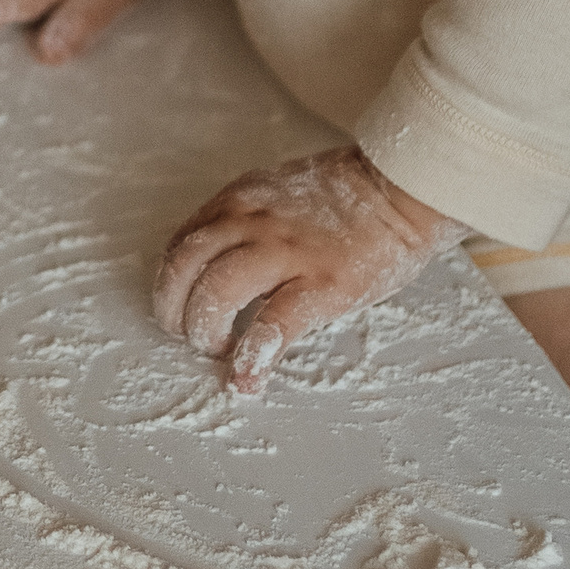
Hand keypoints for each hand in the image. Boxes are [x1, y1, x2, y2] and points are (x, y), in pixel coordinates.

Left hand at [152, 146, 459, 387]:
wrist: (398, 190)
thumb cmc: (344, 198)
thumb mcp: (277, 195)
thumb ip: (244, 223)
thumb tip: (217, 265)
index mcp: (239, 201)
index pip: (181, 243)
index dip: (171, 282)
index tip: (177, 306)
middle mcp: (251, 222)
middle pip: (184, 267)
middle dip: (174, 310)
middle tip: (186, 336)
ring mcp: (285, 252)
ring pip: (216, 293)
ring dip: (205, 331)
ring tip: (217, 351)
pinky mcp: (321, 284)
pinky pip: (273, 325)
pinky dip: (253, 356)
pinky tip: (248, 379)